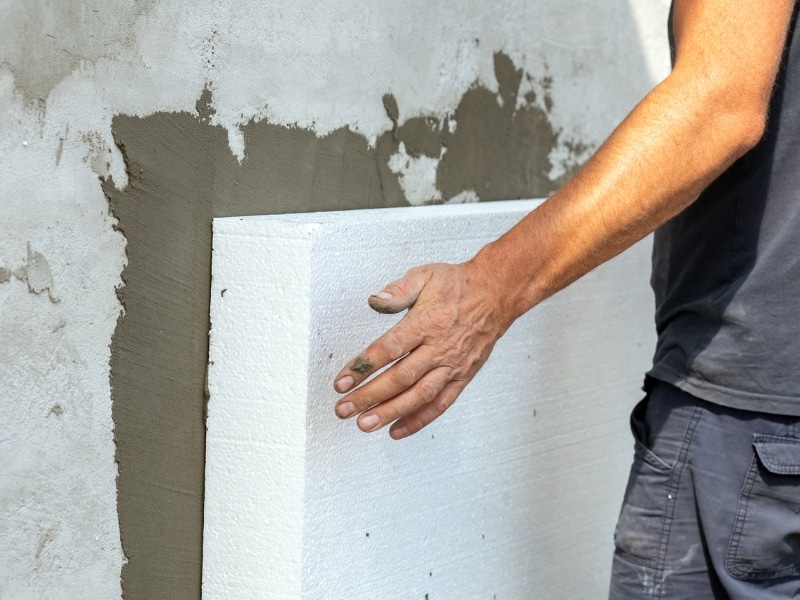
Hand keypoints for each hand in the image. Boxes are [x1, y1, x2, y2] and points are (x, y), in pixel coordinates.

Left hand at [332, 260, 513, 438]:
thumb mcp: (424, 276)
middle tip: (344, 408)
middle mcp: (439, 348)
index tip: (342, 381)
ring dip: (390, 412)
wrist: (495, 295)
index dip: (363, 367)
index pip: (389, 349)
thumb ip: (398, 290)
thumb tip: (375, 300)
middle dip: (369, 396)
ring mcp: (451, 366)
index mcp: (426, 323)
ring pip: (419, 396)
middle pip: (400, 378)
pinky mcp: (462, 377)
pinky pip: (440, 403)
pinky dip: (419, 420)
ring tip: (365, 424)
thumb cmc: (458, 285)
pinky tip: (397, 429)